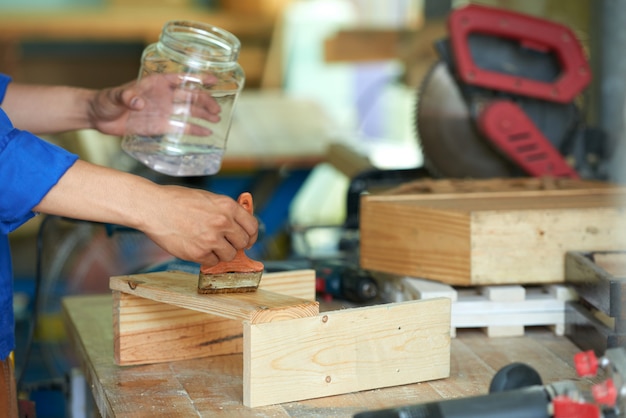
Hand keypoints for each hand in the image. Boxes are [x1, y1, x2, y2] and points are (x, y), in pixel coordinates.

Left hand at [88, 73, 221, 136]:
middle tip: (217, 109)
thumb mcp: (114, 96)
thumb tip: (138, 102)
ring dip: (203, 115)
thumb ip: (126, 97)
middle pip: (190, 96)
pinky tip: (206, 133)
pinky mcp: (161, 126)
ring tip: (216, 119)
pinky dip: (194, 130)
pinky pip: (181, 128)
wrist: (99, 117)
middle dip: (205, 101)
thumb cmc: (106, 100)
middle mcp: (164, 96)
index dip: (198, 79)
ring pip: (189, 112)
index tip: (213, 80)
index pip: (181, 79)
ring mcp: (164, 112)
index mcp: (156, 83)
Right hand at [139, 186, 258, 266]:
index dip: (250, 235)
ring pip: (230, 255)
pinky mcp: (198, 253)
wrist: (153, 208)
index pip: (252, 226)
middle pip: (244, 243)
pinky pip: (212, 262)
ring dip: (221, 253)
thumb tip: (239, 224)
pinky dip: (206, 258)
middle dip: (236, 244)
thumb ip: (226, 211)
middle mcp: (223, 222)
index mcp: (228, 206)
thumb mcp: (208, 198)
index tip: (247, 239)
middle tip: (225, 243)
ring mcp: (211, 239)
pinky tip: (197, 248)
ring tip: (208, 244)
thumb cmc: (177, 200)